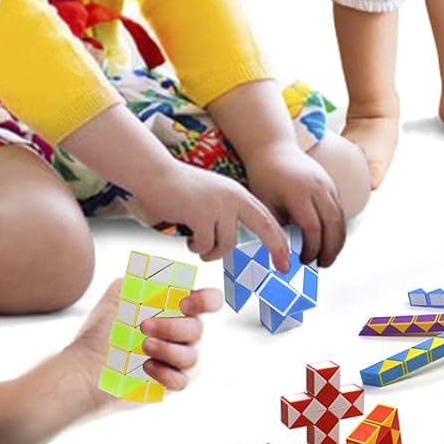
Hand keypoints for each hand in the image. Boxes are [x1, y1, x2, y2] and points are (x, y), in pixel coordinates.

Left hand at [72, 274, 219, 407]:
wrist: (83, 368)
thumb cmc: (101, 331)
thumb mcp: (119, 295)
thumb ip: (143, 278)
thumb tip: (165, 271)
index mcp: (175, 310)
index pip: (209, 301)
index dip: (206, 301)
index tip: (184, 304)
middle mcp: (182, 334)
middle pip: (198, 329)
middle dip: (172, 327)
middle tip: (143, 326)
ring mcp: (177, 360)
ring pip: (192, 357)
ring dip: (168, 350)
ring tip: (142, 347)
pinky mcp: (170, 384)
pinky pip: (183, 381)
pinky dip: (167, 373)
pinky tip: (146, 367)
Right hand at [136, 159, 288, 269]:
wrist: (156, 174)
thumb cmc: (181, 191)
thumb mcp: (213, 198)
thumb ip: (227, 215)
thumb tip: (236, 243)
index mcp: (239, 194)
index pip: (267, 218)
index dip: (280, 239)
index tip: (287, 259)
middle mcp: (234, 197)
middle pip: (265, 227)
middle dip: (277, 248)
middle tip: (284, 269)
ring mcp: (218, 205)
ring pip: (227, 244)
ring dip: (211, 251)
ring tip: (197, 243)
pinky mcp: (201, 214)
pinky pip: (205, 245)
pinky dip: (196, 247)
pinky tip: (187, 238)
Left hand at [241, 139, 345, 267]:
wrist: (273, 148)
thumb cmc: (264, 177)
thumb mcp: (265, 204)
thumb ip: (277, 227)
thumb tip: (285, 254)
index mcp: (299, 193)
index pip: (313, 228)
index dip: (312, 248)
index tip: (304, 261)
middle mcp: (318, 188)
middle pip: (333, 224)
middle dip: (330, 249)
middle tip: (323, 265)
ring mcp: (327, 184)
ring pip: (340, 217)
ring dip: (337, 240)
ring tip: (328, 257)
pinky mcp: (331, 183)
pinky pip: (339, 209)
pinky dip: (337, 227)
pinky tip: (329, 240)